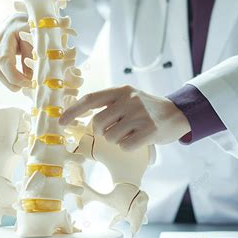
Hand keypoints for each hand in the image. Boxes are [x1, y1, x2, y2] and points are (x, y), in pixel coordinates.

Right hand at [0, 13, 31, 90]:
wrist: (23, 17)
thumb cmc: (33, 26)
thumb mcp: (36, 36)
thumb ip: (32, 55)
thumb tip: (31, 77)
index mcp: (7, 36)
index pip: (4, 61)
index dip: (15, 77)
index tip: (29, 83)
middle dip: (13, 82)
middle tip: (29, 85)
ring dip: (6, 81)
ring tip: (22, 81)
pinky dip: (1, 76)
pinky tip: (14, 74)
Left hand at [59, 85, 190, 150]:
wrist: (177, 114)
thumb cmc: (146, 109)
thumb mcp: (129, 97)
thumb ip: (108, 104)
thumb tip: (81, 118)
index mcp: (121, 90)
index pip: (90, 99)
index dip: (73, 112)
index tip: (61, 123)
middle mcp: (130, 100)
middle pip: (98, 124)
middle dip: (103, 132)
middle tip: (117, 129)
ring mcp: (140, 115)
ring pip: (111, 137)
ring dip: (117, 139)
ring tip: (131, 132)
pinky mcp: (149, 131)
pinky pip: (125, 146)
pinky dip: (128, 146)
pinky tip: (139, 139)